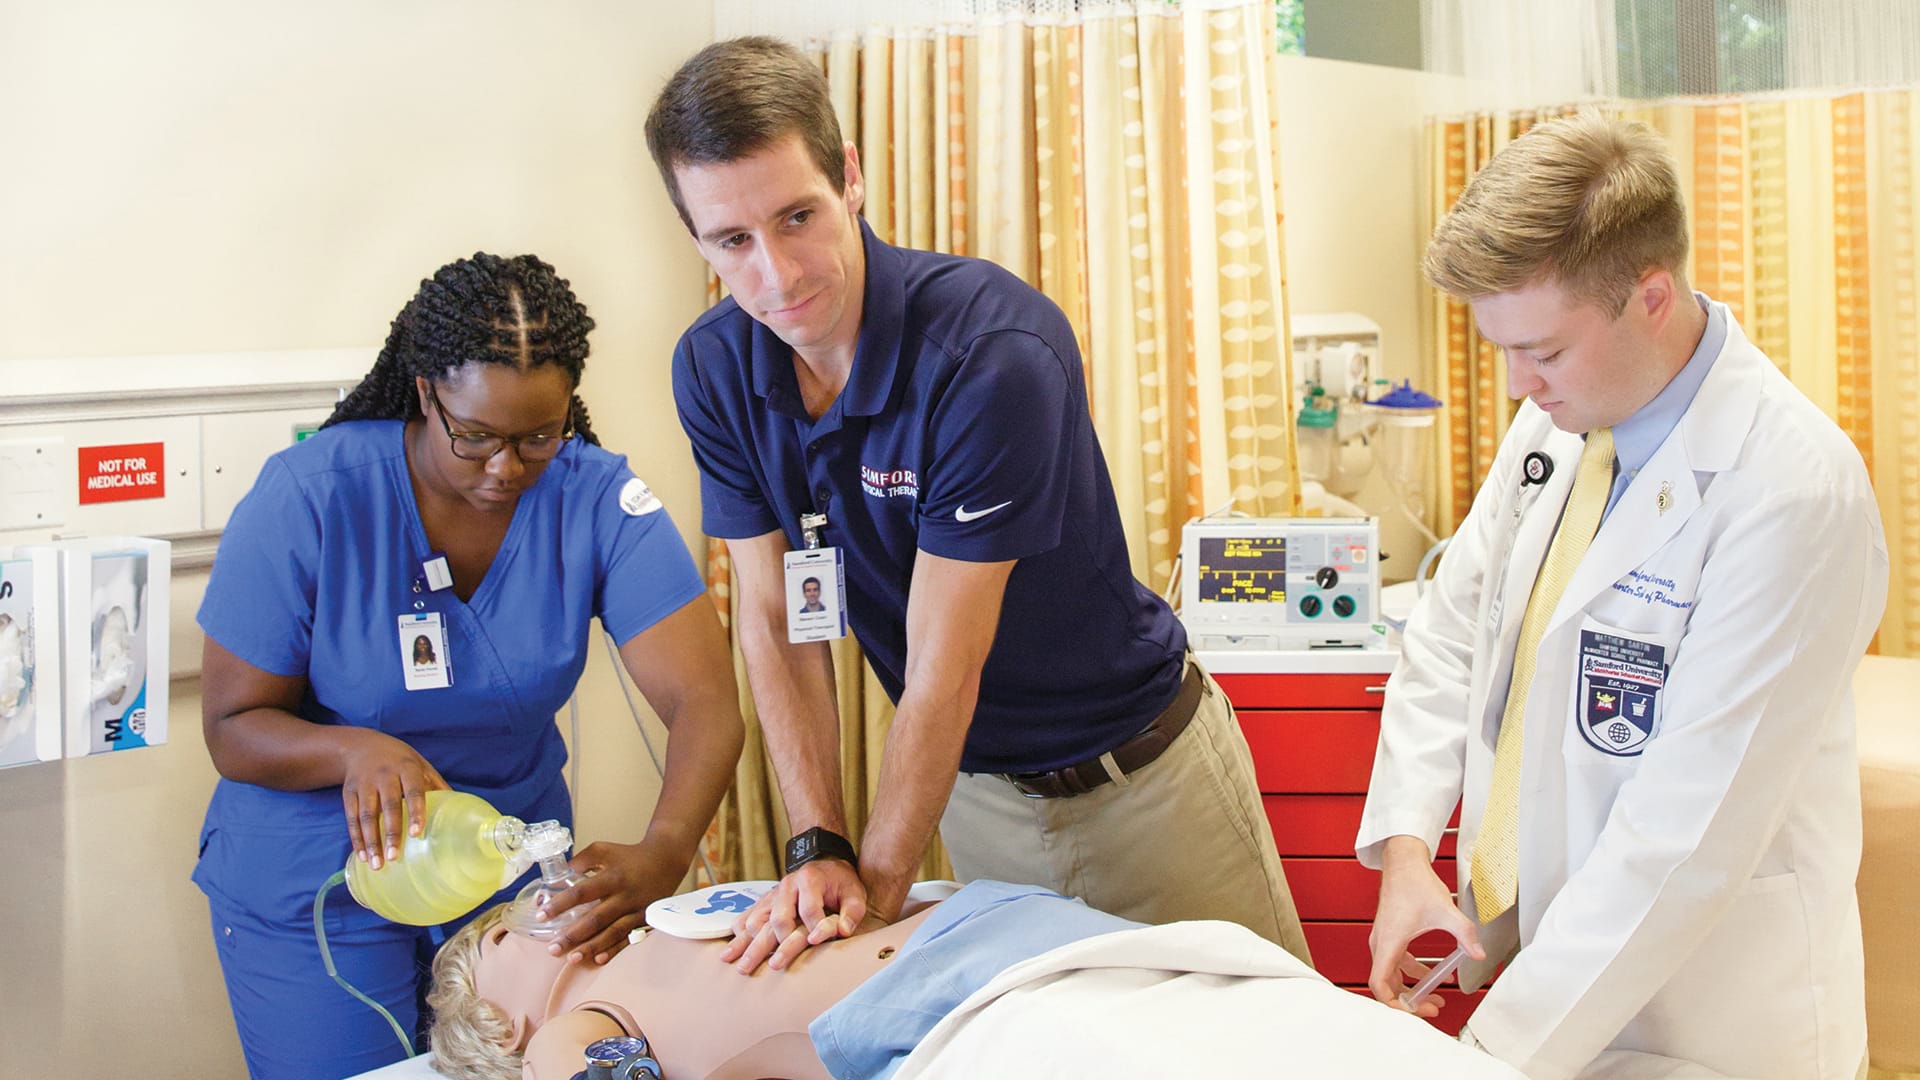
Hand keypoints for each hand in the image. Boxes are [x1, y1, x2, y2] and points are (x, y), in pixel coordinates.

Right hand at [339, 729, 448, 869]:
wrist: (362, 746)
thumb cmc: (399, 760)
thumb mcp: (420, 764)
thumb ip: (436, 785)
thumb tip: (460, 810)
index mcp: (406, 768)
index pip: (413, 790)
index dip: (415, 812)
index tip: (417, 834)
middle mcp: (384, 775)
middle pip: (387, 806)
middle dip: (390, 833)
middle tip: (393, 857)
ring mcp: (364, 784)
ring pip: (366, 815)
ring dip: (370, 841)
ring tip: (377, 864)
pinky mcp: (349, 792)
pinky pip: (351, 818)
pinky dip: (356, 838)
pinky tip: (362, 855)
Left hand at [538, 840, 687, 965]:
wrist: (666, 860)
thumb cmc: (629, 856)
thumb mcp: (604, 850)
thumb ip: (582, 859)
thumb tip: (561, 873)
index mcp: (611, 877)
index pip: (582, 892)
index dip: (561, 904)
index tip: (541, 915)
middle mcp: (624, 895)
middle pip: (595, 919)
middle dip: (573, 935)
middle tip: (552, 949)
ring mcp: (636, 910)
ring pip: (612, 932)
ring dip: (591, 947)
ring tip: (571, 958)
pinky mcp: (645, 920)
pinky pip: (629, 938)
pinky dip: (615, 950)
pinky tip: (599, 960)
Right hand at [720, 859, 866, 973]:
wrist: (822, 862)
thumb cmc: (840, 882)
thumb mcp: (854, 891)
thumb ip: (852, 911)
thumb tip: (843, 931)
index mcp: (809, 880)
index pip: (809, 908)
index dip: (813, 926)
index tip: (814, 943)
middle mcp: (787, 887)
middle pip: (777, 918)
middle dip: (774, 943)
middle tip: (771, 967)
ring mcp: (772, 895)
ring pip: (756, 920)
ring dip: (747, 944)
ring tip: (739, 966)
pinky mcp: (764, 902)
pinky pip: (746, 917)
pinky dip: (738, 935)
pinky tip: (730, 952)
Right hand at [1368, 837, 1482, 1017]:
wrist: (1404, 862)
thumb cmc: (1414, 882)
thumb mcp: (1444, 910)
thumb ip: (1463, 934)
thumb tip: (1478, 954)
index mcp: (1389, 942)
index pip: (1379, 984)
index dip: (1394, 1003)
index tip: (1414, 1010)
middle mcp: (1381, 944)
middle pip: (1386, 985)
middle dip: (1409, 1001)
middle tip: (1433, 1008)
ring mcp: (1384, 940)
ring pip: (1391, 975)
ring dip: (1412, 988)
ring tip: (1436, 997)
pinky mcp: (1390, 935)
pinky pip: (1397, 963)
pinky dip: (1413, 973)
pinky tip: (1435, 973)